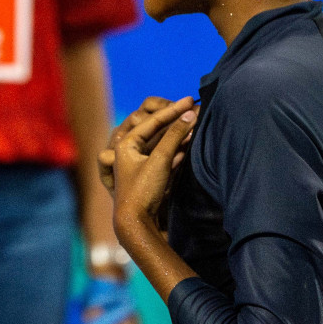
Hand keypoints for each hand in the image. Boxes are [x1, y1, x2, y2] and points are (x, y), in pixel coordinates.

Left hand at [111, 97, 196, 234]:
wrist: (136, 223)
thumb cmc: (143, 190)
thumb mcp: (160, 160)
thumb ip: (174, 136)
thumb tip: (189, 115)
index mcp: (126, 143)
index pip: (153, 120)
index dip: (173, 110)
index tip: (191, 100)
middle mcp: (130, 151)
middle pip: (156, 129)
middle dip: (176, 120)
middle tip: (195, 109)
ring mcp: (139, 163)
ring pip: (161, 142)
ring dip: (178, 134)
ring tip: (196, 124)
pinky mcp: (149, 175)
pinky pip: (164, 156)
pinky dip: (176, 149)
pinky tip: (189, 144)